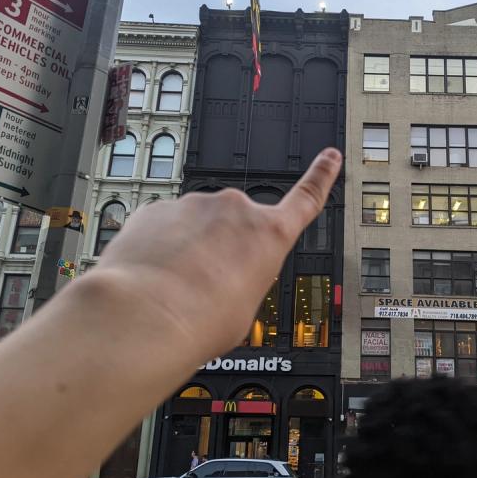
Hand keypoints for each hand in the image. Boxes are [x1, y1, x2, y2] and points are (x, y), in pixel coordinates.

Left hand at [94, 147, 341, 359]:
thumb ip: (245, 281)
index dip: (321, 176)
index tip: (329, 158)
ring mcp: (195, 205)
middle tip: (212, 285)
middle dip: (227, 248)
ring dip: (192, 250)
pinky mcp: (159, 209)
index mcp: (270, 235)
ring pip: (199, 227)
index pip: (306, 198)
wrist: (146, 315)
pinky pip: (167, 227)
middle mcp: (236, 210)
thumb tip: (224, 276)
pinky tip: (156, 277)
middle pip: (238, 226)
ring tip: (181, 288)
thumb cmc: (200, 319)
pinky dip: (163, 248)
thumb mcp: (246, 309)